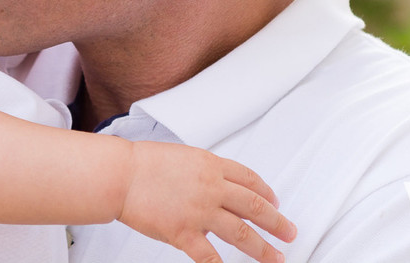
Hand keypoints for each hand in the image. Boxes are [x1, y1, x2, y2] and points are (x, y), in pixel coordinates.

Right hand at [118, 142, 295, 262]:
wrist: (120, 176)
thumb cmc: (142, 164)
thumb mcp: (181, 157)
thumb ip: (202, 172)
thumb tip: (215, 187)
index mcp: (210, 165)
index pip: (249, 179)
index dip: (266, 193)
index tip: (274, 202)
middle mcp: (211, 188)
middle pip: (255, 206)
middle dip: (277, 222)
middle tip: (289, 232)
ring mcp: (200, 212)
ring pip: (241, 233)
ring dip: (262, 248)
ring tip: (276, 258)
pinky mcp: (184, 233)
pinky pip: (210, 256)